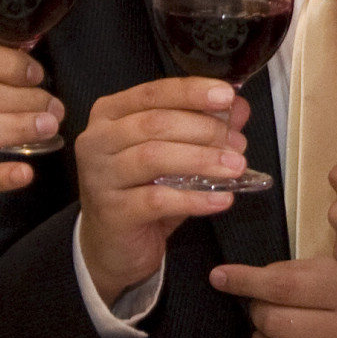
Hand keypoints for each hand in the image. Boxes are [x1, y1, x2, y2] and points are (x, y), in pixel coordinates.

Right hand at [75, 78, 250, 305]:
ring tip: (235, 166)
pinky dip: (194, 198)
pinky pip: (157, 199)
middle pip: (154, 123)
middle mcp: (98, 140)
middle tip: (237, 143)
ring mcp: (100, 176)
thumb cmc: (142, 188)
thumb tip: (238, 108)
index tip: (227, 95)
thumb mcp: (173, 152)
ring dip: (201, 159)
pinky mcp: (112, 212)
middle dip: (203, 129)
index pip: (153, 92)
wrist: (114, 245)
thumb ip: (202, 125)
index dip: (191, 92)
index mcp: (110, 113)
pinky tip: (222, 199)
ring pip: (154, 157)